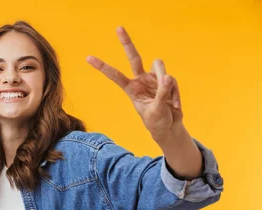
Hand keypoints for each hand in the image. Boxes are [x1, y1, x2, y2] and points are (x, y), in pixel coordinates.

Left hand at [87, 27, 182, 141]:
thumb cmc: (156, 122)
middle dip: (127, 42)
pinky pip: (172, 79)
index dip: (102, 66)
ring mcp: (154, 78)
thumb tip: (167, 77)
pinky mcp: (167, 80)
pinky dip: (174, 93)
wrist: (169, 127)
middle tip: (118, 28)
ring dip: (165, 82)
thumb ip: (161, 93)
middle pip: (133, 57)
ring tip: (168, 101)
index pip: (115, 75)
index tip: (88, 58)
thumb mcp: (156, 110)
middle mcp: (141, 80)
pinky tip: (174, 105)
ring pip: (159, 66)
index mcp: (131, 89)